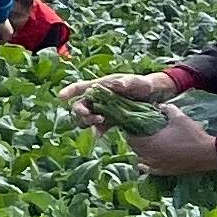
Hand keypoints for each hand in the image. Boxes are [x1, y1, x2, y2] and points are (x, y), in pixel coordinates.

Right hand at [62, 68, 176, 123]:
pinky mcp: (111, 118)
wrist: (156, 96)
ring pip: (88, 117)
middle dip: (82, 112)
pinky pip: (100, 126)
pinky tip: (100, 135)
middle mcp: (100, 97)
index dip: (69, 91)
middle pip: (81, 104)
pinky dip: (98, 130)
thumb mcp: (138, 82)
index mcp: (103, 85)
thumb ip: (128, 82)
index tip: (60, 97)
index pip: (81, 87)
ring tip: (101, 124)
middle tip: (92, 117)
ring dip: (90, 122)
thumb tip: (115, 84)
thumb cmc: (145, 84)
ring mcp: (105, 108)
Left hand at [128, 110, 216, 178]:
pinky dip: (144, 165)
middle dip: (134, 142)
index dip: (130, 133)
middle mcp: (151, 156)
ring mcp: (157, 165)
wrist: (207, 153)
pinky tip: (144, 162)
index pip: (132, 139)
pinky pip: (149, 170)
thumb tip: (160, 105)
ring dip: (139, 153)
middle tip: (138, 135)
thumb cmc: (192, 135)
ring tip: (143, 146)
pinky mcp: (164, 172)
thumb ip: (168, 110)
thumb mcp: (180, 118)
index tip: (132, 128)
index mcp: (151, 143)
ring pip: (141, 160)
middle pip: (135, 150)